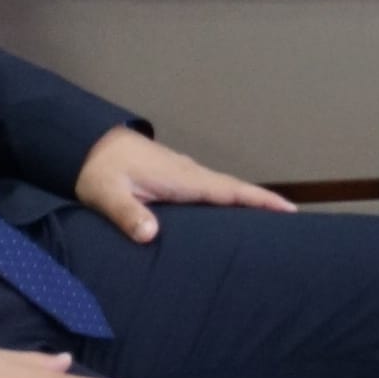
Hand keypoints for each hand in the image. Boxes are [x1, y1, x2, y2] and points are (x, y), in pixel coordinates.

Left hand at [72, 124, 293, 244]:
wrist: (87, 143)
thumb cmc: (98, 169)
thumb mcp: (107, 195)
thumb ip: (127, 215)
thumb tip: (150, 234)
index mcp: (181, 178)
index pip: (229, 191)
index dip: (260, 201)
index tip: (289, 210)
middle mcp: (189, 174)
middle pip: (235, 190)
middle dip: (264, 204)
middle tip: (292, 225)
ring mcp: (184, 174)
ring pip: (224, 190)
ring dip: (247, 203)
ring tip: (268, 226)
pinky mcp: (176, 177)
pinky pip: (211, 190)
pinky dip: (229, 200)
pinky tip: (229, 217)